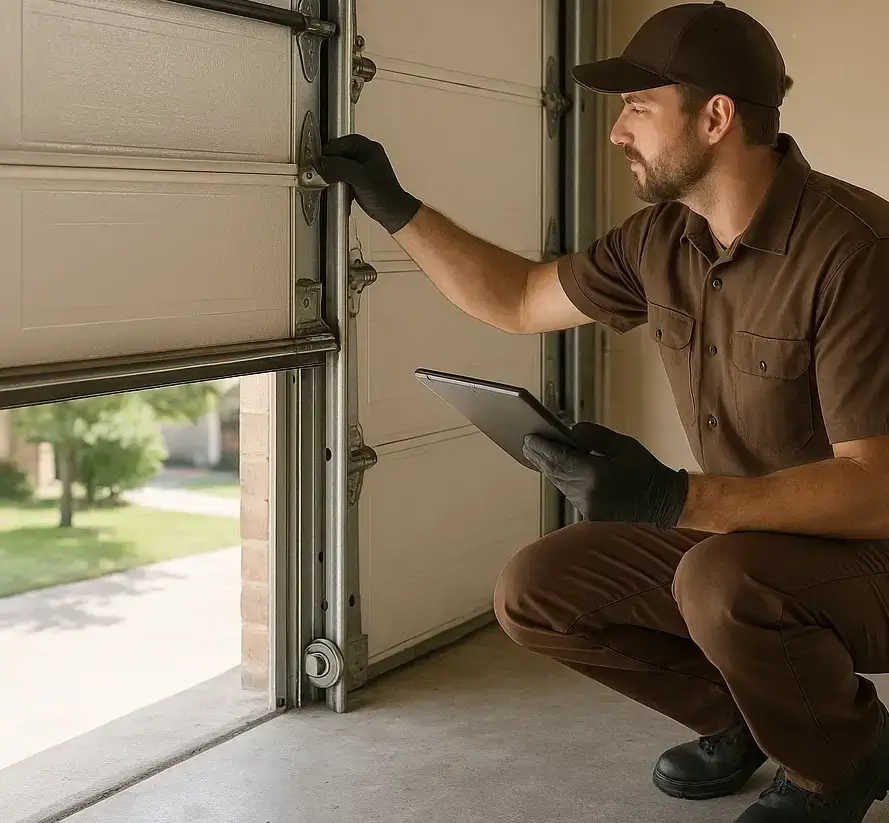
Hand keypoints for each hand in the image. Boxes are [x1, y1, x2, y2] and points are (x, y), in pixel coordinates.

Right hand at [319, 134, 421, 233]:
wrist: (392, 214)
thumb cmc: (384, 196)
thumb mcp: (359, 178)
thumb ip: (339, 167)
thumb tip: (322, 163)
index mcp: (368, 148)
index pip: (339, 142)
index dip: (328, 154)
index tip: (321, 166)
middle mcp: (365, 155)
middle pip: (338, 155)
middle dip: (331, 168)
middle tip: (327, 177)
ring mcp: (362, 167)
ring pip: (339, 167)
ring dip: (335, 178)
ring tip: (337, 187)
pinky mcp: (360, 179)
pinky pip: (343, 178)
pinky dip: (340, 186)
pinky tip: (343, 194)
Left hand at [523, 421, 688, 529]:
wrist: (664, 502)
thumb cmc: (646, 469)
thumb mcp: (624, 444)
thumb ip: (595, 436)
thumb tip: (571, 430)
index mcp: (596, 474)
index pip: (559, 459)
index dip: (542, 447)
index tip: (528, 437)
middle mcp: (587, 493)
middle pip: (555, 471)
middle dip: (539, 456)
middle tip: (525, 442)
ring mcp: (587, 506)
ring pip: (560, 483)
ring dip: (548, 468)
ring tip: (536, 453)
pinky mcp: (590, 513)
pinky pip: (569, 492)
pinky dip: (561, 478)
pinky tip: (555, 468)